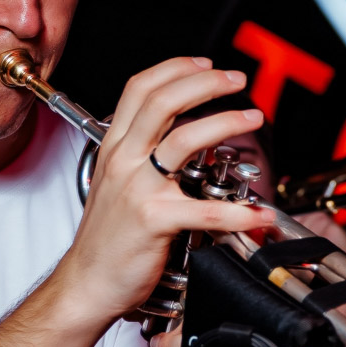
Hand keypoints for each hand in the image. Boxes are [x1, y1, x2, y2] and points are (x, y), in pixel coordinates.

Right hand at [53, 57, 270, 329]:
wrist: (88, 282)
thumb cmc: (106, 238)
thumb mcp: (115, 183)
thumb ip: (141, 154)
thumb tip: (180, 132)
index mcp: (115, 147)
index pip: (141, 88)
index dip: (176, 69)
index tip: (207, 64)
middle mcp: (123, 161)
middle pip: (163, 101)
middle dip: (206, 83)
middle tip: (237, 80)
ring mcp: (137, 189)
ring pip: (183, 139)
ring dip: (225, 122)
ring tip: (252, 120)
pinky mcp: (153, 221)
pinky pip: (204, 210)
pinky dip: (238, 211)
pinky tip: (257, 212)